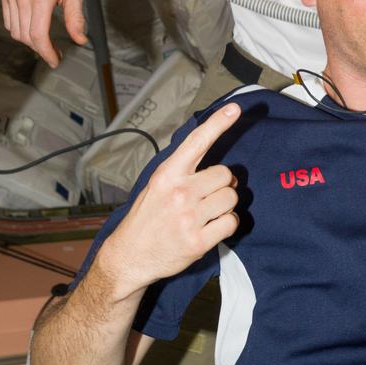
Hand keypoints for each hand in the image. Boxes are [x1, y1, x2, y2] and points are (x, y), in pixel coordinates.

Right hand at [1, 0, 86, 66]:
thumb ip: (77, 19)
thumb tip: (80, 39)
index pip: (38, 35)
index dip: (46, 52)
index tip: (54, 60)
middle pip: (25, 36)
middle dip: (41, 48)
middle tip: (54, 52)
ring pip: (15, 31)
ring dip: (29, 40)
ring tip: (45, 40)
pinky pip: (8, 21)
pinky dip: (19, 29)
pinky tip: (32, 27)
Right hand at [102, 103, 240, 297]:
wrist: (130, 256)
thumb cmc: (147, 218)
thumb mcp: (158, 185)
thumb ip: (184, 172)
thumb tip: (222, 170)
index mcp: (167, 174)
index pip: (197, 142)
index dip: (218, 123)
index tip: (235, 109)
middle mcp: (179, 193)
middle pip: (225, 175)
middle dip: (222, 185)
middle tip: (207, 196)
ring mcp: (189, 217)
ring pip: (231, 198)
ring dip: (225, 205)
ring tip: (207, 213)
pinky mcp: (199, 241)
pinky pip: (231, 222)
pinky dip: (227, 224)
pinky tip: (211, 228)